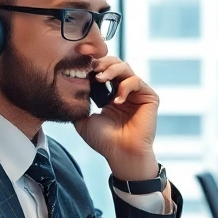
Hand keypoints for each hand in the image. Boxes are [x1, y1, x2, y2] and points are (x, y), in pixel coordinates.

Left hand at [72, 56, 158, 180]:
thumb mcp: (83, 120)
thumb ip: (78, 104)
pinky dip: (125, 87)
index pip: (102, 71)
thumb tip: (69, 88)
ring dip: (111, 70)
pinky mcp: (149, 97)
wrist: (121, 154)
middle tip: (91, 70)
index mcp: (110, 94)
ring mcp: (137, 93)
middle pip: (115, 63)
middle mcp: (124, 91)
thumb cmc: (104, 141)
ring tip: (100, 79)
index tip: (80, 67)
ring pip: (126, 68)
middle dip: (102, 63)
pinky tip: (117, 101)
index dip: (92, 66)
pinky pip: (136, 81)